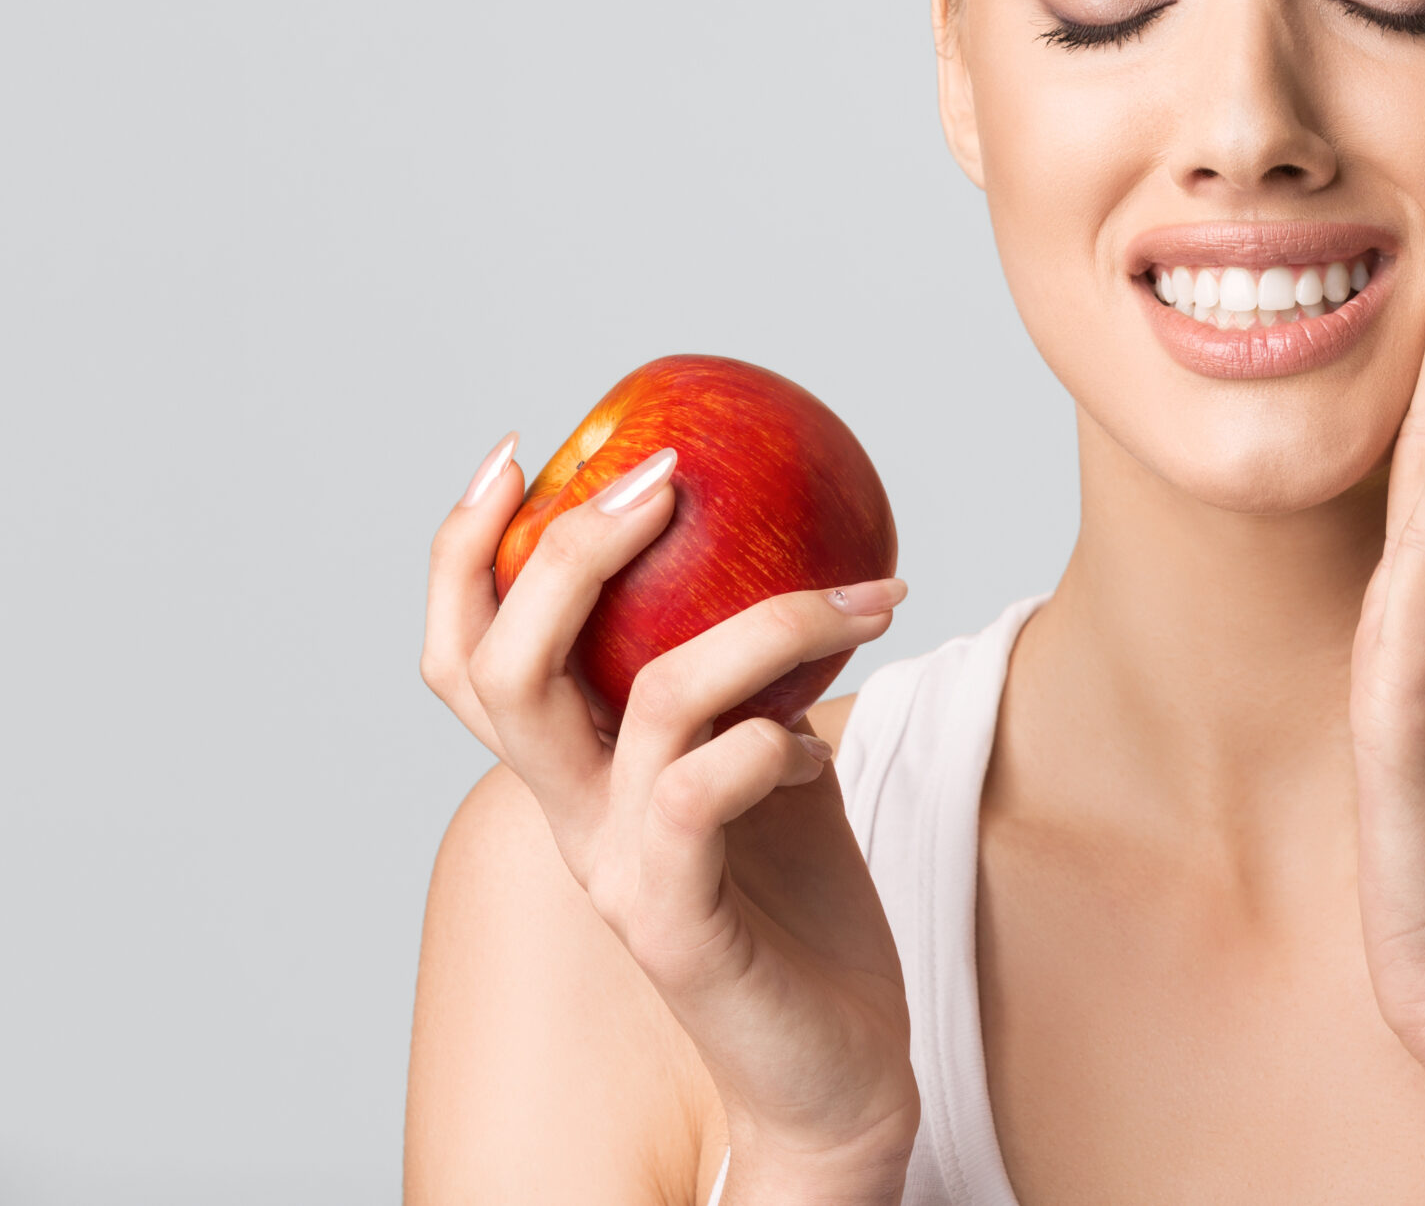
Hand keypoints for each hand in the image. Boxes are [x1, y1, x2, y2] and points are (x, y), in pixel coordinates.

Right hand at [423, 447, 920, 1200]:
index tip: (519, 450)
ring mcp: (620, 872)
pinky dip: (766, 740)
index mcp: (577, 775)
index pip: (472, 653)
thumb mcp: (769, 766)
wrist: (833, 1070)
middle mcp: (573, 818)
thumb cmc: (800, 911)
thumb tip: (806, 546)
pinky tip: (817, 746)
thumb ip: (755, 678)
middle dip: (571, 552)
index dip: (466, 553)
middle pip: (502, 667)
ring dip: (764, 622)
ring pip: (645, 703)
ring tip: (863, 596)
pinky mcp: (679, 927)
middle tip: (663, 477)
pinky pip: (701, 795)